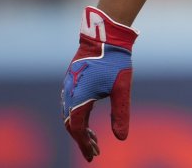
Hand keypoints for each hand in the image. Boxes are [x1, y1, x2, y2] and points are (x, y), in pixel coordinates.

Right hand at [61, 6, 138, 161]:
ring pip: (70, 115)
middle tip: (95, 151)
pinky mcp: (72, 81)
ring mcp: (69, 87)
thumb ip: (121, 114)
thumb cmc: (115, 61)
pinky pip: (70, 104)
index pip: (77, 129)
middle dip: (82, 140)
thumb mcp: (122, 89)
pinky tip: (88, 121)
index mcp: (80, 98)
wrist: (105, 35)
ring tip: (94, 139)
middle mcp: (70, 94)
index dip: (84, 145)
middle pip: (71, 125)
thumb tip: (121, 138)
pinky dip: (78, 117)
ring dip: (80, 129)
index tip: (93, 156)